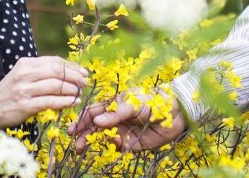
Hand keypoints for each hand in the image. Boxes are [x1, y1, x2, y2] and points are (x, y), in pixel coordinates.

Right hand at [0, 56, 86, 131]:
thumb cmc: (9, 92)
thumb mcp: (21, 75)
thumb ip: (40, 72)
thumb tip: (67, 71)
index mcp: (25, 63)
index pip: (54, 61)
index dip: (71, 66)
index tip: (82, 72)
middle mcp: (25, 74)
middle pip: (57, 71)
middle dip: (74, 76)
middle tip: (84, 82)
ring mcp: (25, 90)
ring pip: (56, 86)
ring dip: (72, 90)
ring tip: (79, 93)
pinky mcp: (26, 106)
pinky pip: (50, 102)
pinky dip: (64, 101)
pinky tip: (72, 102)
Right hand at [69, 92, 187, 151]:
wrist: (176, 113)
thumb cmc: (154, 100)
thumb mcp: (134, 102)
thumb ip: (116, 113)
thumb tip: (97, 121)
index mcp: (113, 105)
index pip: (92, 112)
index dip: (81, 120)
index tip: (72, 129)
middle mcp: (114, 119)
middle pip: (94, 128)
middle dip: (83, 135)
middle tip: (76, 144)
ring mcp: (121, 131)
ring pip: (103, 139)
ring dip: (94, 143)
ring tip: (83, 148)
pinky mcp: (131, 144)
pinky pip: (117, 148)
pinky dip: (113, 147)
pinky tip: (115, 143)